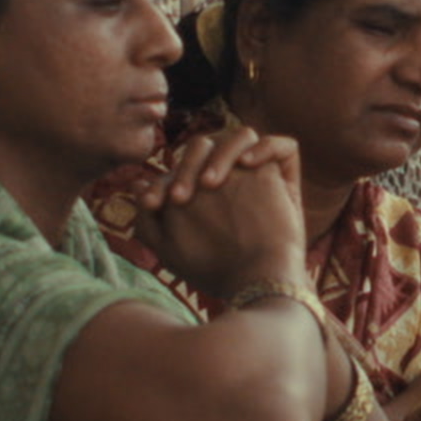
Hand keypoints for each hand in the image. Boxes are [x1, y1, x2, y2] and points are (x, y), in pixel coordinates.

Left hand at [131, 125, 305, 296]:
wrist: (255, 283)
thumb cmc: (214, 270)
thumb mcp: (170, 250)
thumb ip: (148, 220)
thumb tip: (137, 185)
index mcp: (202, 188)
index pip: (179, 167)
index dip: (162, 181)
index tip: (152, 205)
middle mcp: (229, 175)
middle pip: (205, 146)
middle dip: (186, 166)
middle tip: (181, 199)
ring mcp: (256, 173)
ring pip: (240, 137)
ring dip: (221, 154)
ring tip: (211, 184)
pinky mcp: (283, 177)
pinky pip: (282, 146)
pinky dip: (265, 148)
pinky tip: (249, 165)